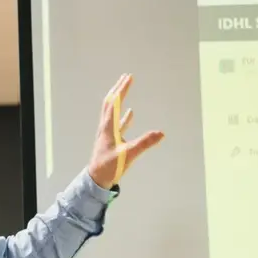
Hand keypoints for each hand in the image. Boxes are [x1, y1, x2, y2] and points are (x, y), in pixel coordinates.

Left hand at [88, 73, 164, 188]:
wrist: (96, 180)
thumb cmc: (108, 168)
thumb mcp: (128, 155)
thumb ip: (144, 143)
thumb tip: (161, 133)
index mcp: (108, 128)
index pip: (115, 103)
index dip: (122, 89)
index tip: (129, 77)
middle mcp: (106, 128)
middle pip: (111, 103)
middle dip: (118, 89)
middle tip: (126, 77)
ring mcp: (108, 134)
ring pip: (113, 111)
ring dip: (119, 99)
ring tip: (124, 89)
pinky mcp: (111, 141)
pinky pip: (118, 124)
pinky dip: (124, 116)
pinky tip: (130, 112)